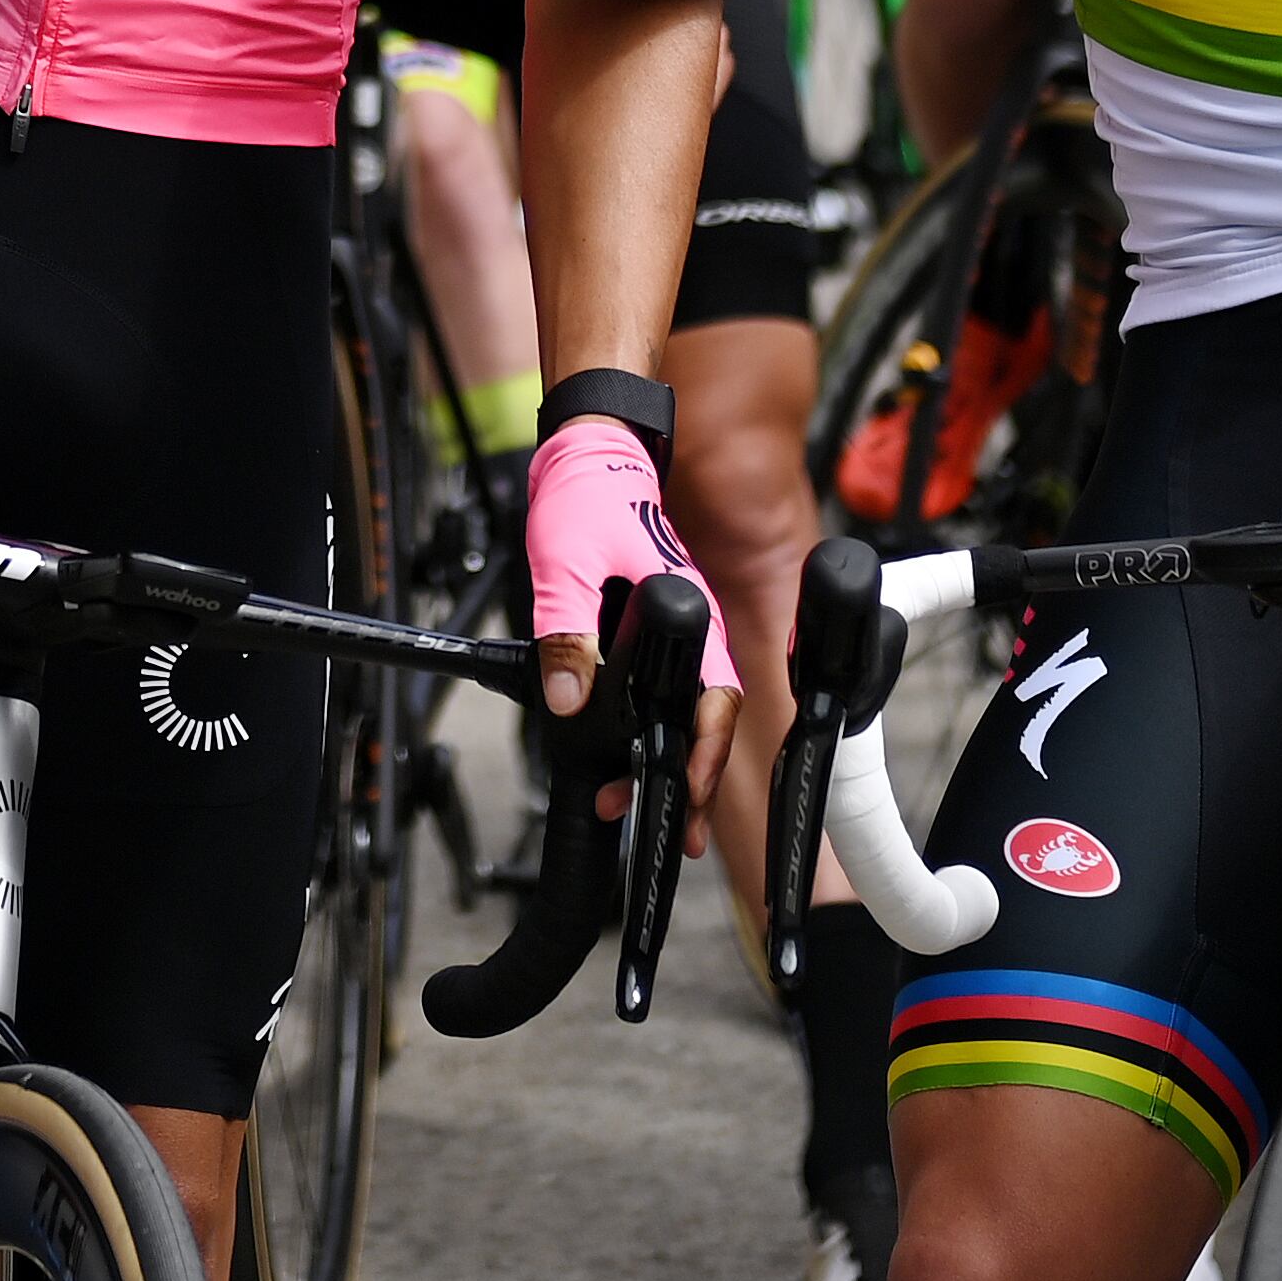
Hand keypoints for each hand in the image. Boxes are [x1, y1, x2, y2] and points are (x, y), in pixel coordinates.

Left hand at [526, 417, 740, 814]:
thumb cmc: (587, 495)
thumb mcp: (565, 566)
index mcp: (689, 613)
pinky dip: (651, 724)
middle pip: (709, 717)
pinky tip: (626, 747)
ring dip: (668, 755)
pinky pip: (665, 685)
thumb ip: (566, 633)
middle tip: (670, 829)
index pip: (717, 700)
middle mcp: (695, 625)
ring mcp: (679, 625)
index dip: (704, 755)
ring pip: (687, 706)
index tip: (683, 794)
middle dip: (689, 777)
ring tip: (638, 800)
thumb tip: (568, 701)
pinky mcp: (655, 622)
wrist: (589, 451)